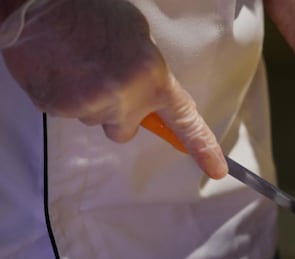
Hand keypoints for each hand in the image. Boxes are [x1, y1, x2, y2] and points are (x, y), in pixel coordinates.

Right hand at [0, 0, 226, 177]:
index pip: (186, 122)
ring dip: (86, 97)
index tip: (217, 169)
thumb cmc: (89, 12)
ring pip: (93, 118)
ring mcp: (92, 107)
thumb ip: (147, 71)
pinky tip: (57, 66)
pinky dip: (59, 92)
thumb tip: (144, 89)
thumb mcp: (137, 36)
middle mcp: (127, 99)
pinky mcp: (59, 108)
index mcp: (153, 79)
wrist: (41, 4)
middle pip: (123, 130)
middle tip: (101, 78)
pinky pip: (63, 109)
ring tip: (75, 62)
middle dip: (115, 113)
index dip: (203, 148)